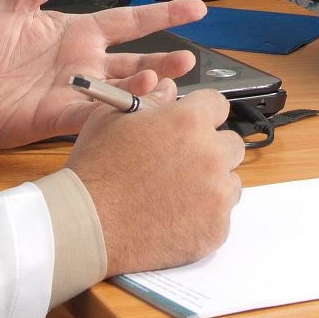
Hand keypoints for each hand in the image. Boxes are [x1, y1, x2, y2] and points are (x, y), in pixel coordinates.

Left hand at [0, 0, 206, 148]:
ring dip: (146, 88)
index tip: (195, 8)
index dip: (162, 15)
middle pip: (136, 60)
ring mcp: (75, 92)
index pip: (129, 21)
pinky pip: (94, 115)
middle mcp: (84, 63)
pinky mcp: (59, 117)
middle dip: (165, 58)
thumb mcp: (11, 7)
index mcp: (78, 32)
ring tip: (167, 81)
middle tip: (189, 56)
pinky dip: (113, 112)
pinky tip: (132, 107)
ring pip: (122, 91)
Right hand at [68, 87, 245, 276]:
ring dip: (212, 183)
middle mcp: (210, 155)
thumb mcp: (112, 119)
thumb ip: (148, 99)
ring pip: (230, 181)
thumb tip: (167, 89)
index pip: (218, 105)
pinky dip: (205, 215)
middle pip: (231, 144)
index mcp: (188, 121)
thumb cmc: (96, 171)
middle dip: (210, 149)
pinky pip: (222, 215)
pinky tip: (175, 214)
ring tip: (177, 191)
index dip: (202, 113)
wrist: (88, 225)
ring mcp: (217, 194)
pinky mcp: (216, 228)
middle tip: (182, 162)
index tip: (194, 125)